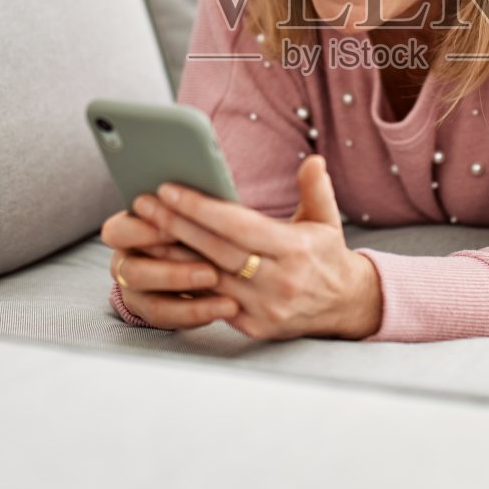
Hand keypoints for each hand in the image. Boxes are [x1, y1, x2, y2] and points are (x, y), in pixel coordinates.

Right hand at [101, 206, 237, 330]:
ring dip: (194, 303)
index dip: (143, 232)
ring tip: (227, 298)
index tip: (176, 230)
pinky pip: (173, 321)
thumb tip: (207, 199)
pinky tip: (226, 307)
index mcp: (123, 231)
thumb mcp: (183, 211)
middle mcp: (123, 264)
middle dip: (173, 273)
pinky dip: (201, 313)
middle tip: (212, 272)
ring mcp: (136, 294)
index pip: (117, 233)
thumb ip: (186, 209)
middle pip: (133, 272)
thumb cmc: (189, 222)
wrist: (191, 254)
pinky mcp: (155, 316)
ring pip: (154, 304)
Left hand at [130, 155, 383, 340]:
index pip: (239, 226)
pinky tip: (162, 264)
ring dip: (172, 254)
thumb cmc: (326, 254)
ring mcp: (266, 308)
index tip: (170, 189)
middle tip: (145, 204)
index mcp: (295, 250)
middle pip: (216, 251)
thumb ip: (316, 189)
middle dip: (176, 225)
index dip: (201, 208)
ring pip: (208, 279)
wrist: (345, 305)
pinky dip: (186, 283)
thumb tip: (313, 160)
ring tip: (143, 231)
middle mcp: (280, 281)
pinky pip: (212, 303)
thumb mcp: (327, 220)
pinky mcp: (255, 327)